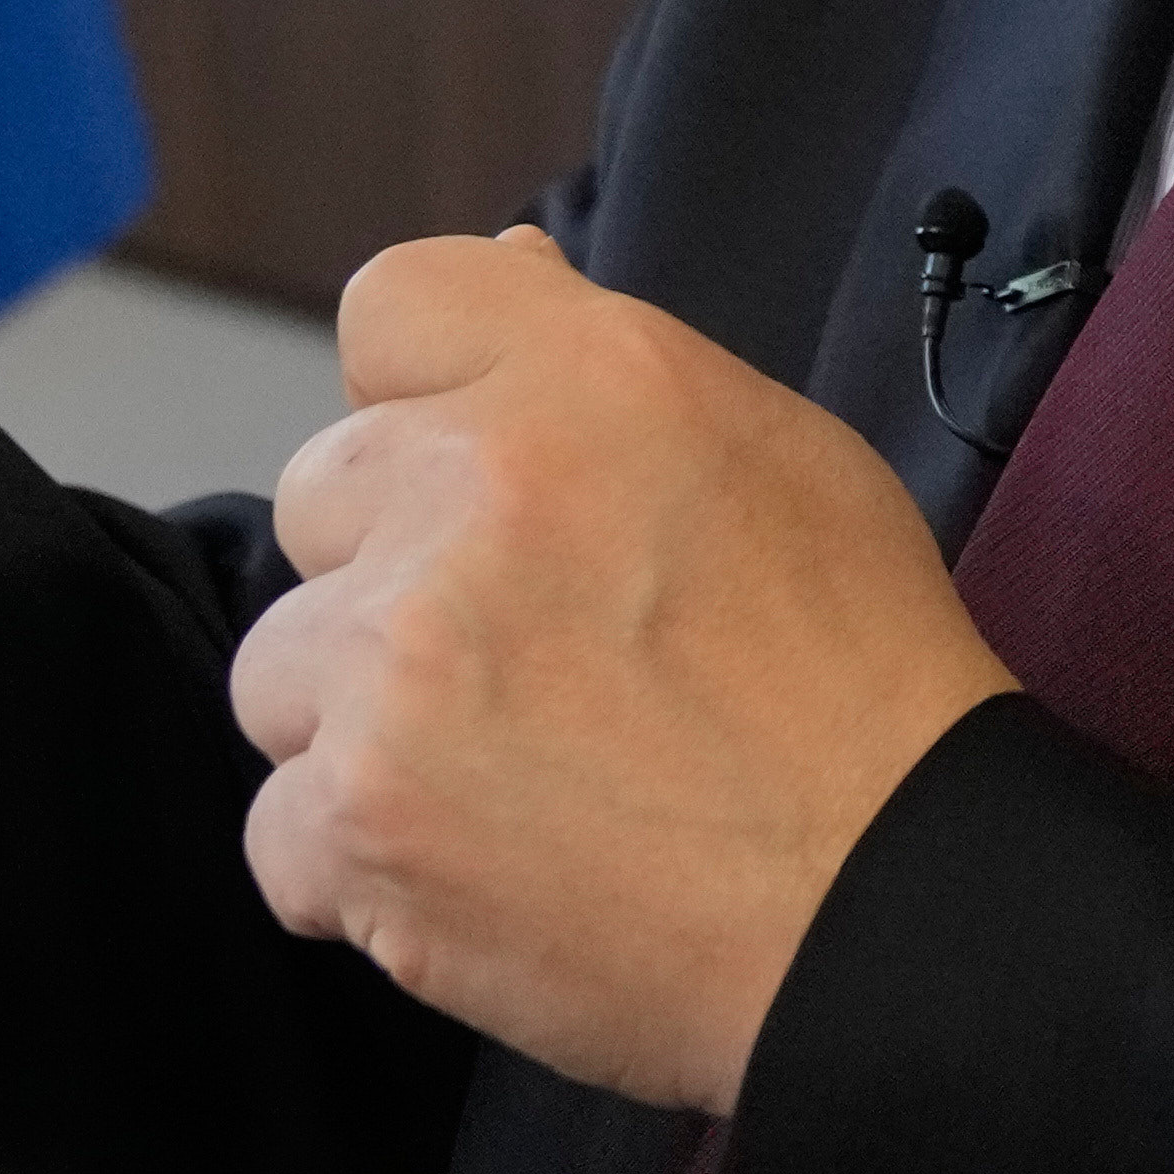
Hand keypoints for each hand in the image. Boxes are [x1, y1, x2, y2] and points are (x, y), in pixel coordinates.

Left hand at [229, 229, 1018, 1113]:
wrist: (892, 905)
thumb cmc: (860, 681)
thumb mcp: (776, 451)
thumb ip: (605, 361)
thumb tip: (504, 269)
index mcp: (587, 378)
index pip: (392, 308)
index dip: (426, 400)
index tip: (472, 480)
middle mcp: (471, 492)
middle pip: (319, 496)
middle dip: (395, 573)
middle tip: (523, 662)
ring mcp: (397, 659)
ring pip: (282, 671)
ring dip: (365, 726)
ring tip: (508, 781)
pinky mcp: (360, 815)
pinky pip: (282, 833)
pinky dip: (364, 871)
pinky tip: (482, 876)